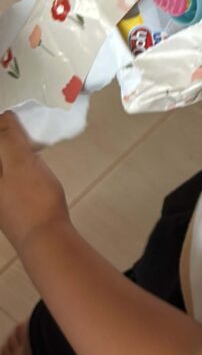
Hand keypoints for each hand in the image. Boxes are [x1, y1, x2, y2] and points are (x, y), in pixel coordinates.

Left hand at [0, 113, 68, 253]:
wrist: (45, 238)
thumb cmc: (33, 198)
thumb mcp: (21, 161)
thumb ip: (8, 136)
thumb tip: (3, 116)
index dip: (2, 126)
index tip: (14, 118)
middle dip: (6, 136)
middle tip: (20, 127)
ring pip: (3, 164)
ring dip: (10, 148)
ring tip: (27, 141)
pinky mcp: (5, 201)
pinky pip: (6, 173)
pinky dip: (15, 162)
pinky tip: (29, 162)